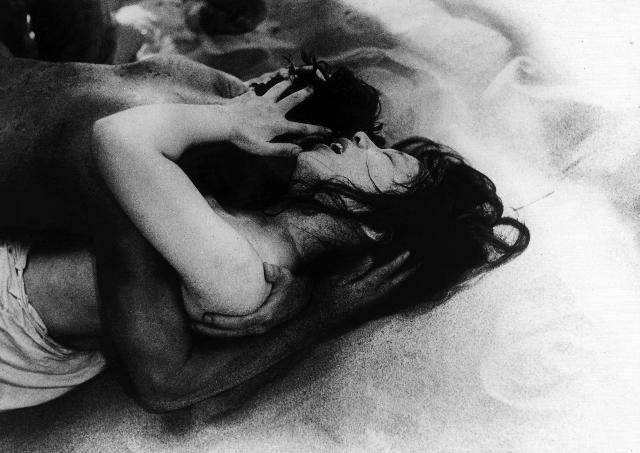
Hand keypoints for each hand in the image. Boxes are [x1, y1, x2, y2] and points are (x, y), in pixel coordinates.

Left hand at [191, 263, 312, 337]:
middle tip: (192, 324)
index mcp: (265, 317)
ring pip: (231, 335)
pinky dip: (221, 329)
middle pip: (231, 333)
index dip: (221, 322)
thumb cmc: (292, 286)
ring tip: (194, 325)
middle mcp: (260, 326)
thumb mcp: (286, 277)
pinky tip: (209, 324)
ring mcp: (258, 328)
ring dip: (213, 332)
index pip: (238, 323)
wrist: (303, 297)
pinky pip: (235, 331)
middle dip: (211, 330)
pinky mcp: (256, 326)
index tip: (205, 317)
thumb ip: (276, 273)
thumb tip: (266, 268)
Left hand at [225, 80, 330, 156]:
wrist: (223, 123)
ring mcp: (262, 101)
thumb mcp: (263, 150)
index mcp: (278, 124)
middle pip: (293, 99)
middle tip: (314, 87)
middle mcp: (273, 110)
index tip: (330, 130)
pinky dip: (264, 85)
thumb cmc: (242, 139)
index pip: (302, 128)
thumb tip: (300, 151)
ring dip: (286, 83)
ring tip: (292, 77)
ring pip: (278, 89)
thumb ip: (282, 150)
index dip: (318, 130)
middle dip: (305, 93)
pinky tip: (263, 82)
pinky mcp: (251, 97)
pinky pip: (260, 89)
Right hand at [314, 252, 416, 323]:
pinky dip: (393, 289)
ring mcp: (368, 305)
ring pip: (390, 292)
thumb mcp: (334, 280)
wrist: (318, 324)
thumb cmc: (322, 299)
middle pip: (393, 284)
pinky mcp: (365, 310)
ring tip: (410, 273)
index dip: (396, 263)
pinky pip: (384, 297)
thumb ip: (354, 269)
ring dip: (401, 282)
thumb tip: (371, 258)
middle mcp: (370, 298)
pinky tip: (393, 286)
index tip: (408, 253)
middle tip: (420, 265)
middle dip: (406, 274)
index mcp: (363, 288)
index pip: (384, 273)